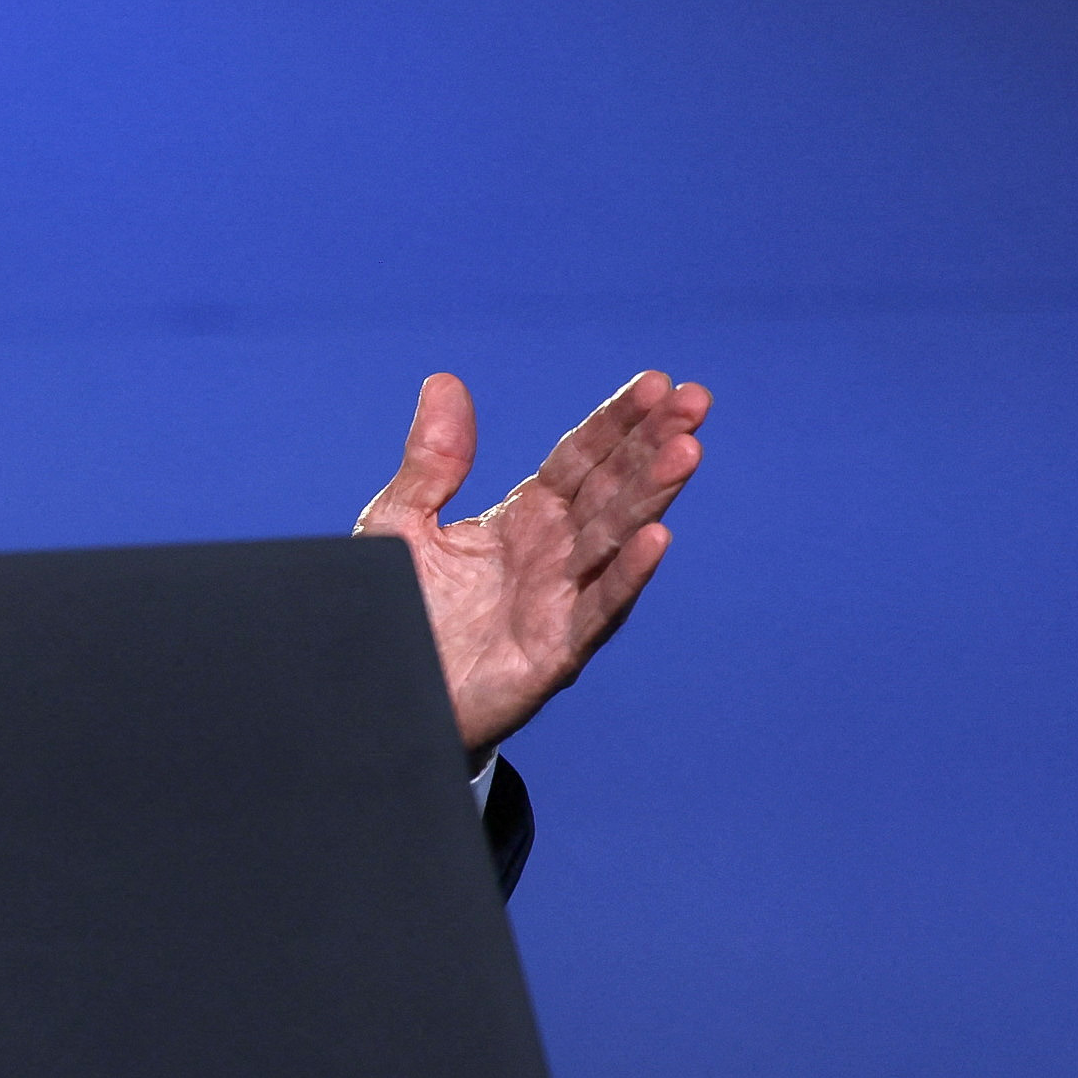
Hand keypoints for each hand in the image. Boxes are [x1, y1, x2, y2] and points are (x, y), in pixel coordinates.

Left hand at [357, 369, 708, 755]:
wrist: (381, 695)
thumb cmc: (396, 612)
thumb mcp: (400, 522)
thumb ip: (431, 461)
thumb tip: (445, 382)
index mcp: (524, 519)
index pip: (580, 460)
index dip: (616, 423)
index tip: (657, 383)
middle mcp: (552, 555)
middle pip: (611, 491)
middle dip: (653, 446)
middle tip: (696, 400)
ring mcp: (559, 602)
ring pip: (614, 541)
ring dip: (651, 497)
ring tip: (687, 453)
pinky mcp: (554, 653)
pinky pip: (597, 611)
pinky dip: (627, 577)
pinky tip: (657, 538)